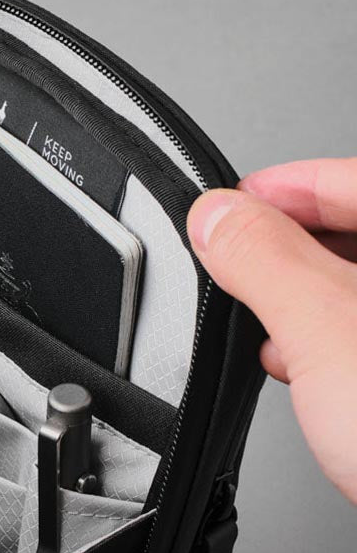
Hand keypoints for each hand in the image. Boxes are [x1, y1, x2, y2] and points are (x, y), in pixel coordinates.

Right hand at [188, 158, 356, 503]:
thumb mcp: (327, 329)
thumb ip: (264, 261)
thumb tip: (218, 217)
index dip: (283, 187)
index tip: (230, 206)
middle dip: (289, 248)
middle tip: (236, 263)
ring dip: (307, 299)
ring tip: (264, 322)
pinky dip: (334, 340)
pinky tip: (303, 364)